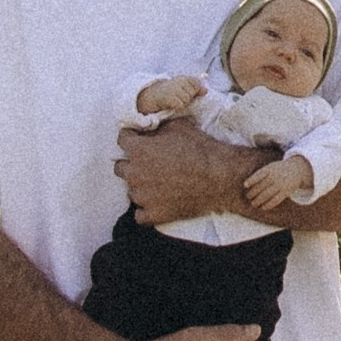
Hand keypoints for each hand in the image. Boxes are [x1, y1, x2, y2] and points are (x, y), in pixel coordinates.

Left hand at [115, 114, 250, 227]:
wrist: (220, 178)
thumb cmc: (201, 150)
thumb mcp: (179, 126)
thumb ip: (158, 126)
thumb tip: (151, 126)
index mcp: (138, 150)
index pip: (122, 139)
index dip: (131, 137)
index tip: (139, 139)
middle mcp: (135, 173)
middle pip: (120, 167)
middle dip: (132, 163)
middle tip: (149, 163)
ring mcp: (142, 196)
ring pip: (131, 190)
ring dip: (141, 186)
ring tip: (160, 183)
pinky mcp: (153, 214)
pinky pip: (139, 214)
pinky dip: (146, 209)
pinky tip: (158, 202)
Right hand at [135, 75, 204, 116]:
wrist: (150, 96)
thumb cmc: (169, 93)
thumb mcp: (182, 88)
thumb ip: (195, 89)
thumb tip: (206, 91)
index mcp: (183, 78)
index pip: (197, 84)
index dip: (193, 91)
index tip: (185, 92)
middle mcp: (178, 81)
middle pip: (192, 93)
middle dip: (187, 98)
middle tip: (177, 97)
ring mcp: (173, 88)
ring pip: (186, 100)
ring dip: (181, 103)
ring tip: (173, 101)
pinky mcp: (169, 97)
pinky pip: (180, 105)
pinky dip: (176, 107)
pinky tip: (170, 104)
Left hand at [243, 154, 307, 211]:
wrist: (297, 169)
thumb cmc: (278, 169)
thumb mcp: (271, 167)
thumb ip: (261, 174)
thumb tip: (247, 185)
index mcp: (271, 168)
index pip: (259, 174)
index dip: (252, 180)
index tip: (245, 185)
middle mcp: (276, 176)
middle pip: (262, 186)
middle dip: (253, 192)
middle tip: (248, 197)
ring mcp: (281, 184)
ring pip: (267, 194)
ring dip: (259, 200)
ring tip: (253, 204)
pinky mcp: (286, 192)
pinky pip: (276, 200)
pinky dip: (268, 205)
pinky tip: (263, 207)